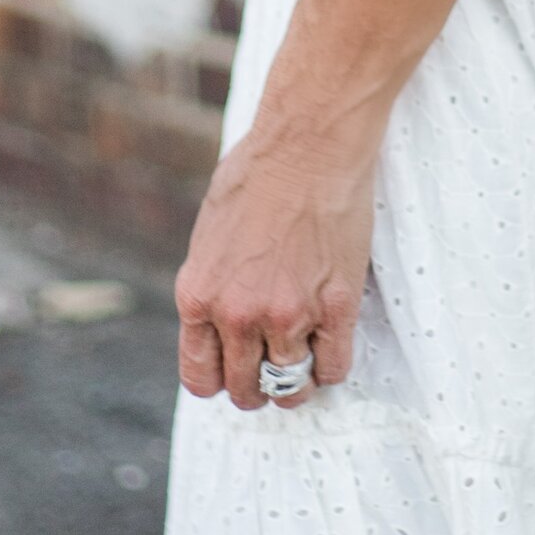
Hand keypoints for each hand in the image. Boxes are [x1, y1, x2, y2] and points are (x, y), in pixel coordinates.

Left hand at [174, 118, 371, 410]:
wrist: (308, 145)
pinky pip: (333, 368)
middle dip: (258, 387)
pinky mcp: (336, 308)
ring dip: (297, 383)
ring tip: (304, 363)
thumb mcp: (209, 236)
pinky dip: (331, 367)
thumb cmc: (257, 175)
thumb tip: (218, 321)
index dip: (220, 381)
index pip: (200, 377)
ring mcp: (288, 315)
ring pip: (290, 387)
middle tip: (272, 371)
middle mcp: (238, 315)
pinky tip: (330, 347)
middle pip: (246, 389)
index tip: (235, 373)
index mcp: (199, 296)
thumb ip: (212, 285)